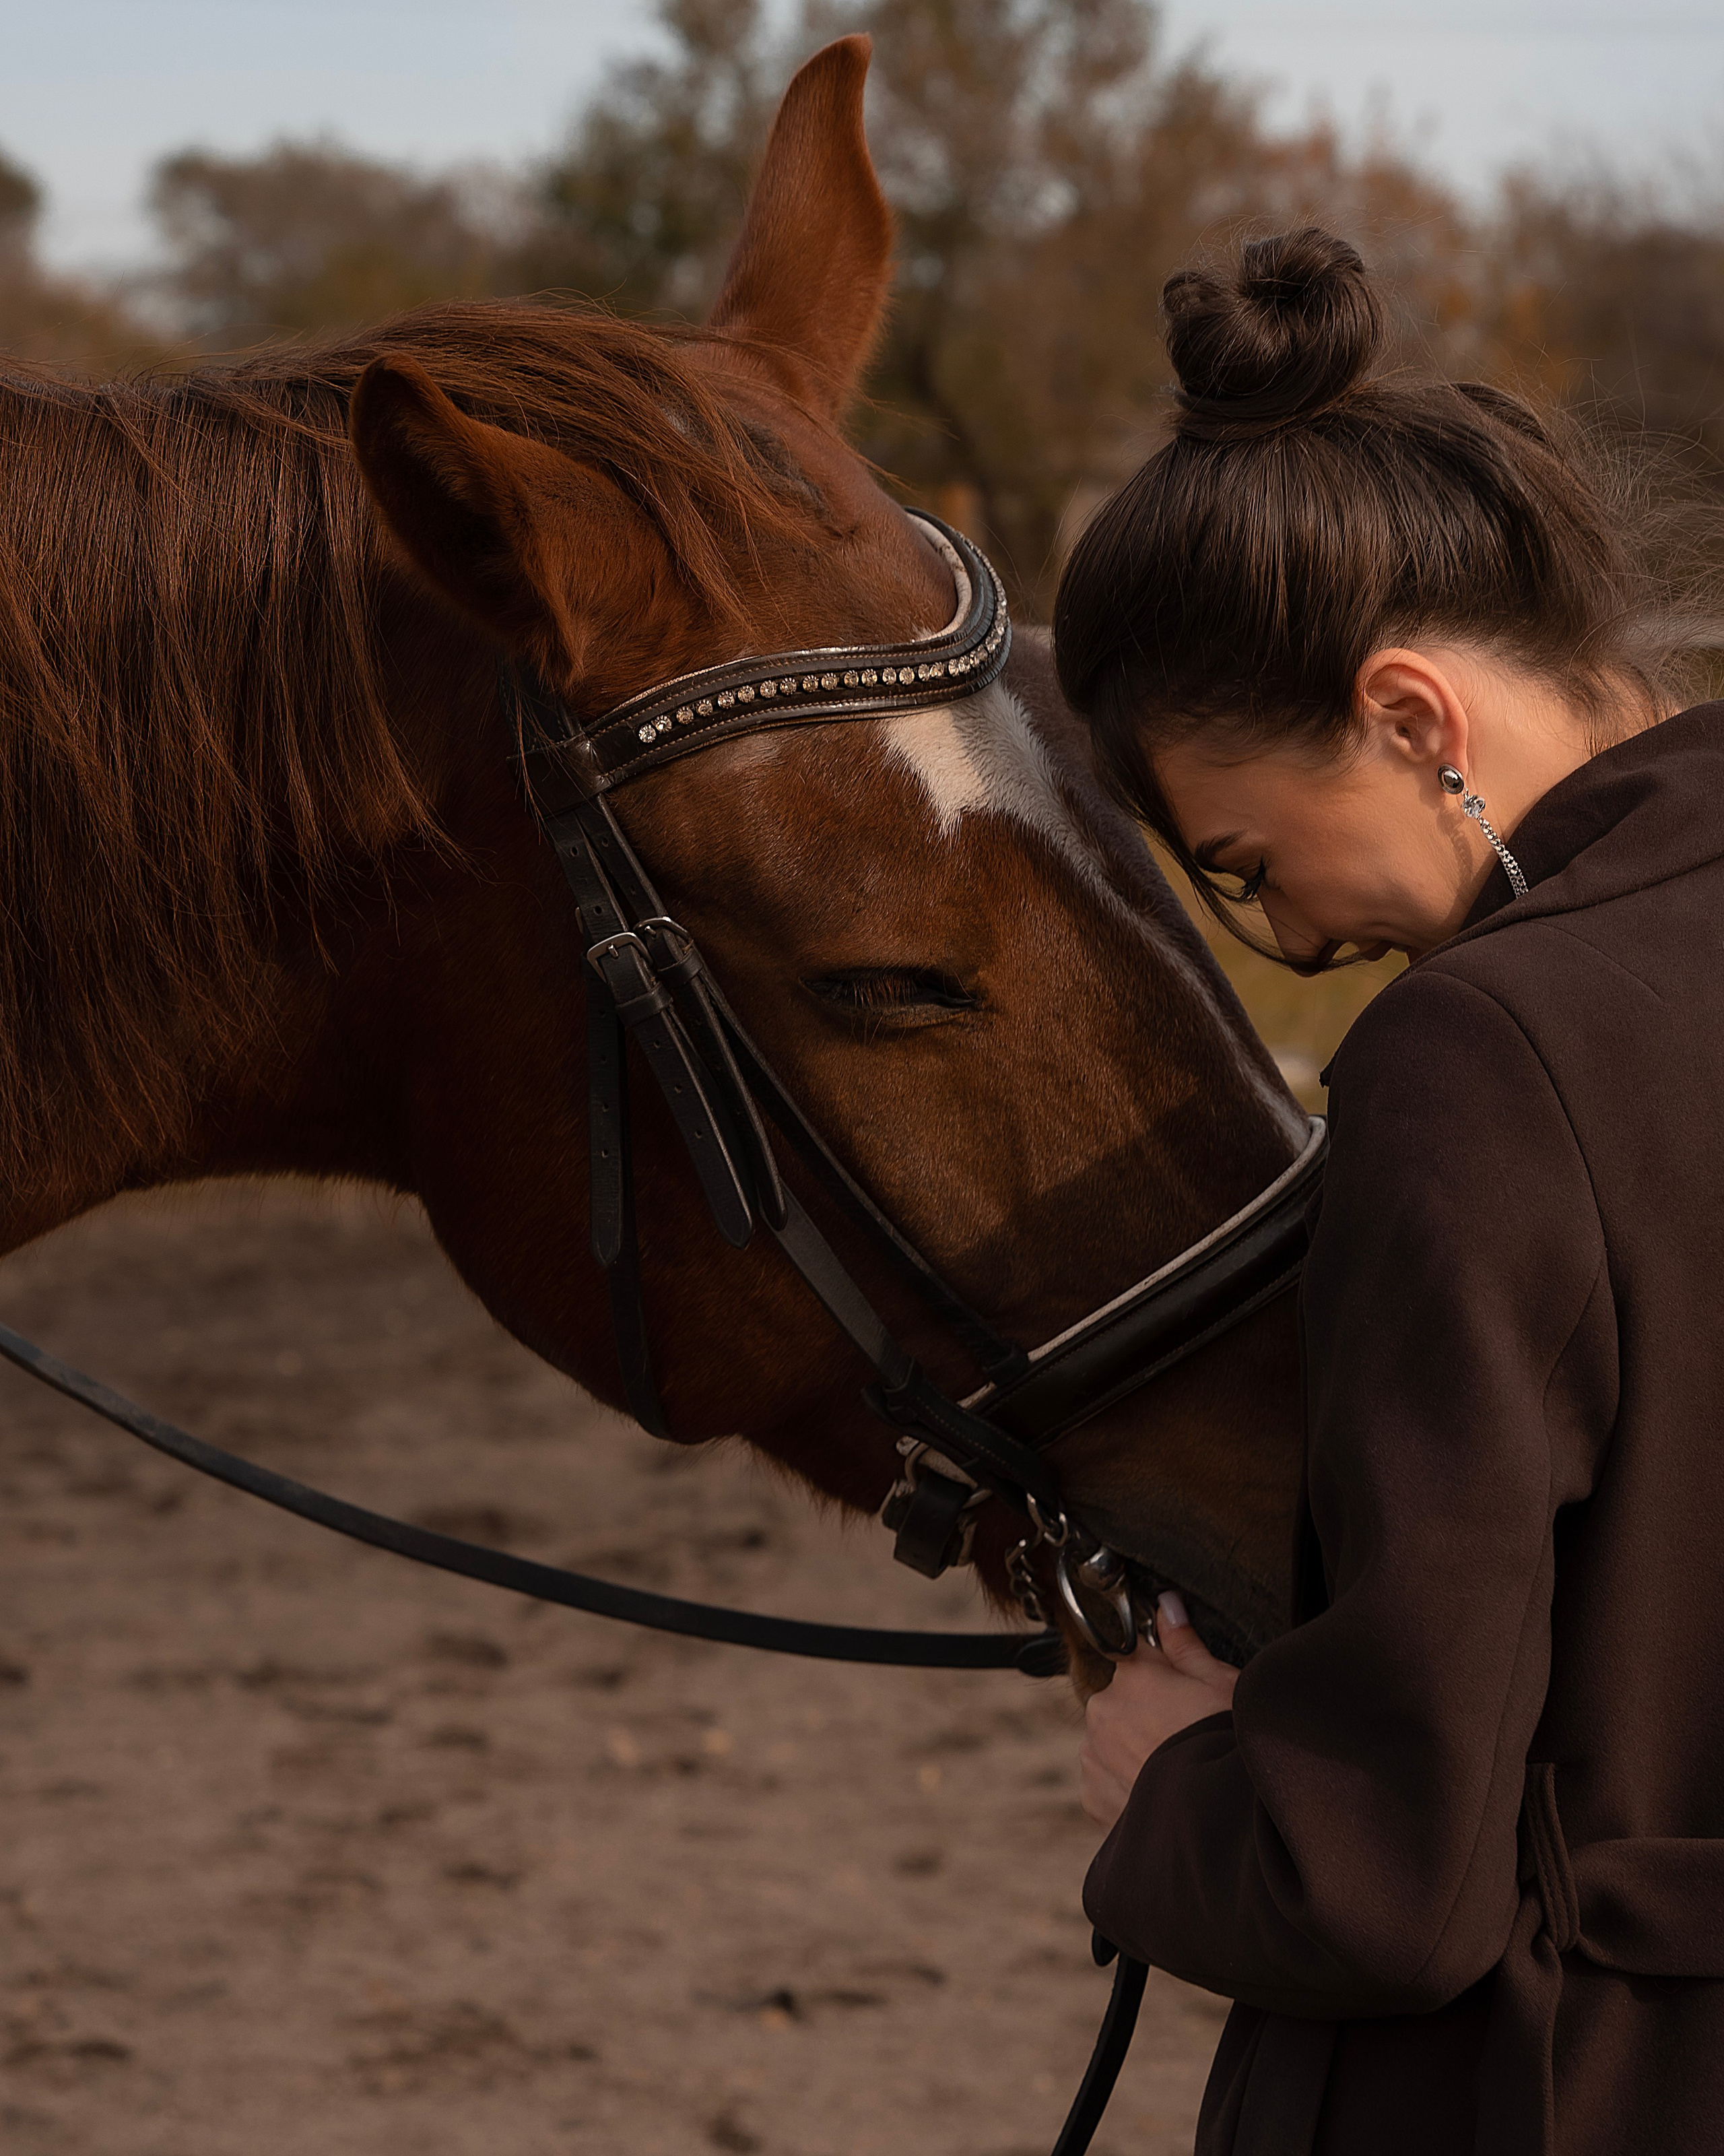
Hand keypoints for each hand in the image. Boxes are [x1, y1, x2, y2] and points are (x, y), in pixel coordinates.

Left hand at [1079, 1593, 1238, 1830]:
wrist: (1219, 1820)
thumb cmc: (1228, 1744)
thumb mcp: (1220, 1683)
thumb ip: (1184, 1642)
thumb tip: (1165, 1603)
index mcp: (1133, 1675)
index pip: (1138, 1658)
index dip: (1164, 1675)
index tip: (1183, 1694)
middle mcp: (1103, 1709)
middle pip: (1123, 1699)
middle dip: (1147, 1712)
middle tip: (1186, 1735)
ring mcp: (1093, 1753)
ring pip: (1110, 1739)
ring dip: (1132, 1748)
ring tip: (1175, 1768)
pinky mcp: (1092, 1795)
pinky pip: (1105, 1779)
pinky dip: (1125, 1784)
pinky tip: (1159, 1791)